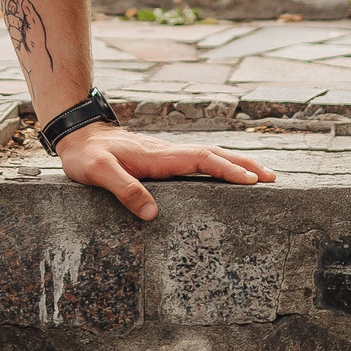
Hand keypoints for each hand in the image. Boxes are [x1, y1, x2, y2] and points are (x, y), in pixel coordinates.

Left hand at [52, 121, 276, 221]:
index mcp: (159, 156)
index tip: (251, 180)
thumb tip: (153, 214)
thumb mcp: (98, 173)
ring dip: (236, 162)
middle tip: (272, 177)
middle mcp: (168, 152)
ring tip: (261, 175)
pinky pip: (198, 160)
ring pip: (209, 155)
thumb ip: (124, 190)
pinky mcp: (163, 159)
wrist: (78, 136)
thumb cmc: (87, 156)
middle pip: (215, 154)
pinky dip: (219, 164)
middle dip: (244, 164)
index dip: (227, 170)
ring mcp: (167, 154)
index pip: (202, 160)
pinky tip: (225, 174)